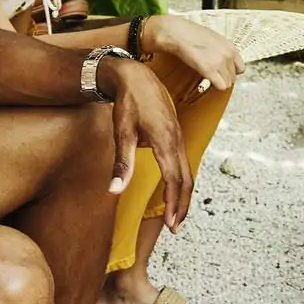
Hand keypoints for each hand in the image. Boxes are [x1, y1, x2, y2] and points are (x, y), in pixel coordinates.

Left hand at [102, 59, 191, 231]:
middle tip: (175, 228)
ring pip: (188, 170)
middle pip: (186, 179)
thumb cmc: (127, 103)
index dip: (173, 204)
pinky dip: (182, 179)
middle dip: (182, 205)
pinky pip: (184, 161)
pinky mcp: (175, 133)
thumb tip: (115, 190)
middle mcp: (176, 140)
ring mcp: (178, 136)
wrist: (136, 75)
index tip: (170, 224)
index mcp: (165, 141)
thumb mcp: (121, 132)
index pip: (174, 180)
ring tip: (177, 214)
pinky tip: (175, 188)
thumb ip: (122, 163)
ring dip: (184, 194)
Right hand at [141, 15, 243, 92]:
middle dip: (223, 78)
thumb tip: (221, 60)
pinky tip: (205, 80)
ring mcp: (220, 62)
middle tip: (212, 75)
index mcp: (230, 46)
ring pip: (227, 84)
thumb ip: (221, 50)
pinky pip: (221, 87)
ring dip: (218, 83)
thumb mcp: (212, 39)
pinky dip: (214, 87)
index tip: (223, 72)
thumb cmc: (190, 34)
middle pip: (233, 77)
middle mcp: (228, 54)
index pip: (240, 68)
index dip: (230, 72)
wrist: (177, 33)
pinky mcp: (210, 70)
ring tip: (207, 77)